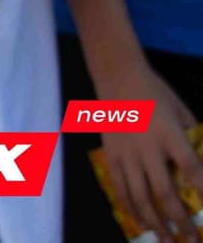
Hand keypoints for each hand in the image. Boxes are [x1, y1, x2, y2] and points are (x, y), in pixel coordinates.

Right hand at [94, 63, 202, 242]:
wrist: (117, 77)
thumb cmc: (156, 93)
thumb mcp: (183, 112)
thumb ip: (193, 140)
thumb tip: (202, 170)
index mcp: (169, 134)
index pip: (191, 168)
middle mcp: (146, 147)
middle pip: (164, 191)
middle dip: (179, 219)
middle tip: (192, 239)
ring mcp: (126, 153)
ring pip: (139, 195)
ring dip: (154, 221)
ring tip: (167, 239)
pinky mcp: (111, 155)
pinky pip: (120, 187)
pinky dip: (130, 208)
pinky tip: (140, 222)